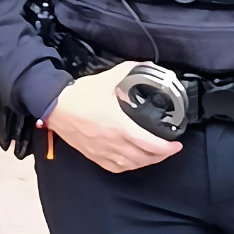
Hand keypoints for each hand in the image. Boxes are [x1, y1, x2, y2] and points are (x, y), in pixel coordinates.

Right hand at [44, 62, 182, 172]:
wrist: (56, 107)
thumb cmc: (80, 95)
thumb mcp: (107, 78)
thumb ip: (129, 72)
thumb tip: (146, 66)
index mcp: (119, 124)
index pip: (150, 143)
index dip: (167, 147)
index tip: (176, 143)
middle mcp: (113, 142)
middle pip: (144, 157)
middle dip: (162, 155)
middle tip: (170, 148)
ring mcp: (104, 152)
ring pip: (132, 165)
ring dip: (148, 162)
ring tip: (156, 154)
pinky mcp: (95, 156)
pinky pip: (117, 168)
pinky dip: (130, 166)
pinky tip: (135, 161)